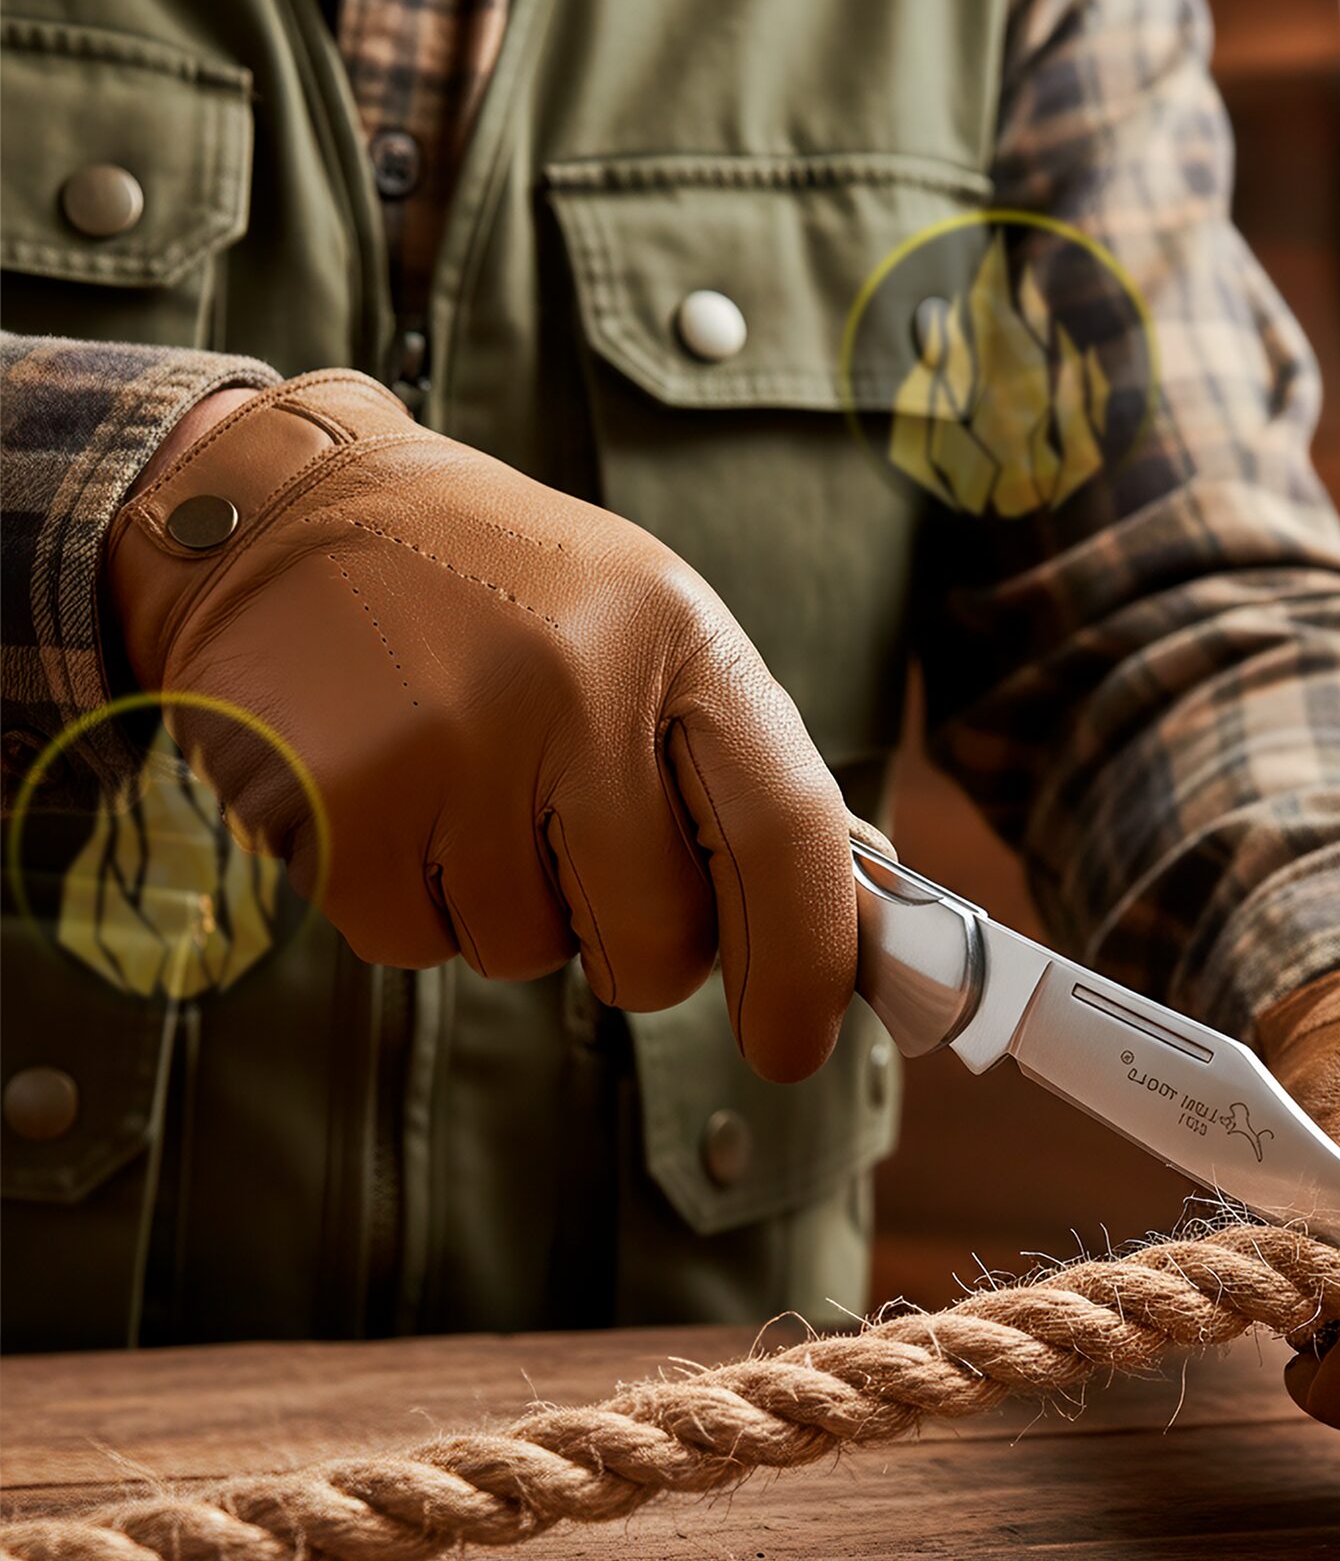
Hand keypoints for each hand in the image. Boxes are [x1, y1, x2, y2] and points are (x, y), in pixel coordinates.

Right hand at [104, 370, 853, 1079]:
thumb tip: (843, 926)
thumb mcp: (644, 633)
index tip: (794, 1044)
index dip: (806, 962)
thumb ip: (740, 773)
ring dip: (506, 909)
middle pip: (659, 937)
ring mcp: (451, 742)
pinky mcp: (339, 802)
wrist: (275, 516)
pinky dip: (407, 904)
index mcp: (677, 635)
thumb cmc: (494, 598)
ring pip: (528, 954)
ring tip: (461, 780)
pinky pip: (413, 945)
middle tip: (578, 859)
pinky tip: (390, 798)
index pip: (787, 830)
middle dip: (634, 948)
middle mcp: (575, 684)